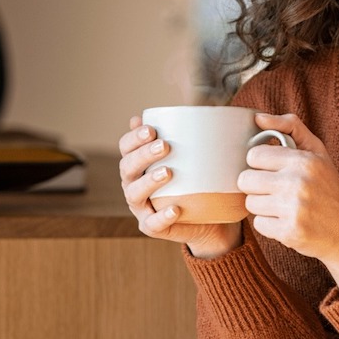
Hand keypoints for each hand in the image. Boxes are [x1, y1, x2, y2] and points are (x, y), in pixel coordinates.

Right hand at [118, 115, 241, 257]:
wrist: (212, 218)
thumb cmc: (199, 180)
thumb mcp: (195, 156)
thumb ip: (185, 136)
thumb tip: (186, 111)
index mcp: (139, 164)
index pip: (126, 148)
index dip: (133, 138)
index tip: (151, 128)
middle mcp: (134, 184)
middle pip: (127, 168)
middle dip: (142, 155)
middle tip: (164, 146)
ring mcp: (142, 208)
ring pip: (134, 194)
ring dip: (148, 182)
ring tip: (168, 172)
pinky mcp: (153, 227)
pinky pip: (153, 224)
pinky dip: (162, 217)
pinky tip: (176, 209)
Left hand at [238, 113, 338, 294]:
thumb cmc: (331, 189)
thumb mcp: (318, 152)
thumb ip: (290, 127)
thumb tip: (258, 117)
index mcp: (304, 160)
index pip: (254, 155)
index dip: (261, 163)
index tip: (273, 170)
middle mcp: (298, 182)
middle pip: (246, 180)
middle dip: (257, 186)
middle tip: (276, 190)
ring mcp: (293, 209)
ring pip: (250, 203)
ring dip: (263, 206)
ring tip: (283, 206)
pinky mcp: (289, 232)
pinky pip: (258, 224)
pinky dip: (270, 225)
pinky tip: (287, 221)